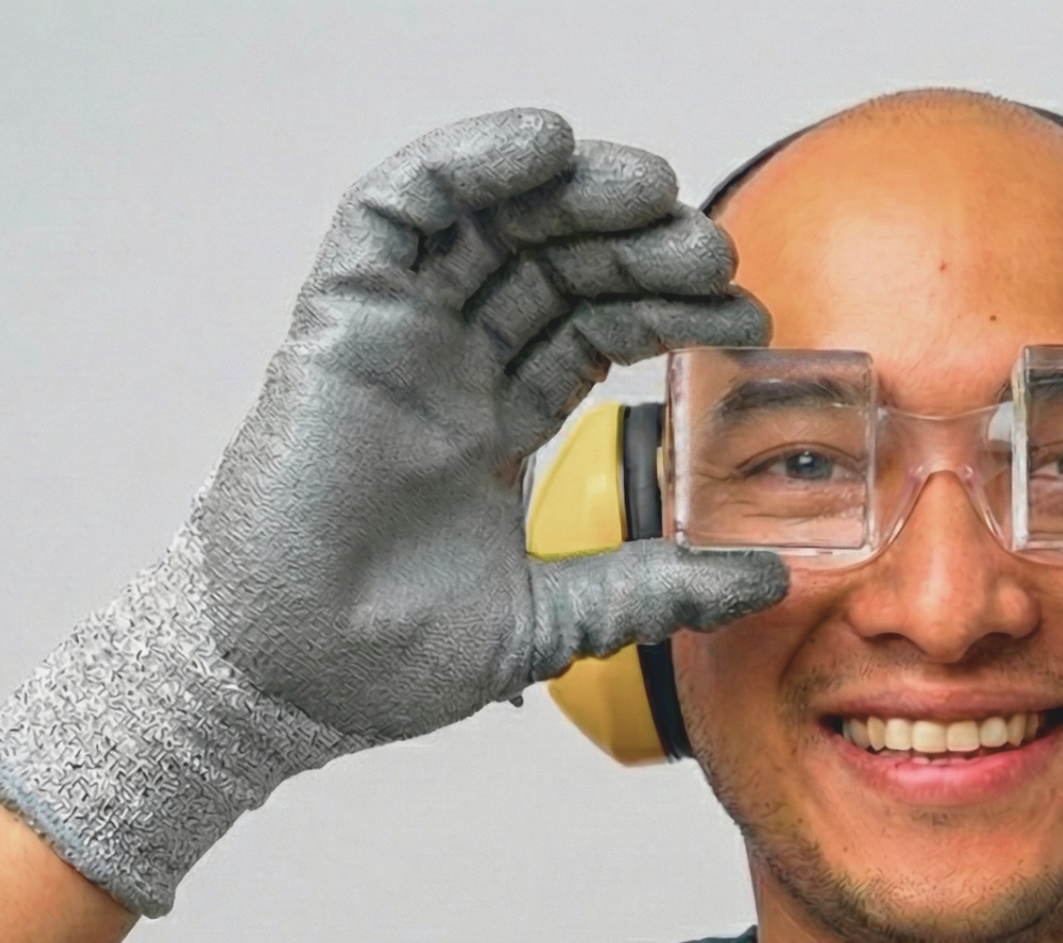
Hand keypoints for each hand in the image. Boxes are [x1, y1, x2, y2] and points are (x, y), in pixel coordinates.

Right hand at [0, 110, 785, 914]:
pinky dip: (466, 162)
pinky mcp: (340, 316)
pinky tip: (545, 143)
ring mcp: (396, 336)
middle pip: (557, 266)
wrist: (294, 679)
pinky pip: (398, 208)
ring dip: (578, 194)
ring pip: (494, 223)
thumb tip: (768, 579)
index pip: (595, 329)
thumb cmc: (392, 656)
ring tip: (653, 191)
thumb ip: (657, 588)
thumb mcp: (558, 618)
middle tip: (714, 247)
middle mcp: (448, 365)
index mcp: (493, 421)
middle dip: (641, 245)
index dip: (670, 309)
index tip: (746, 315)